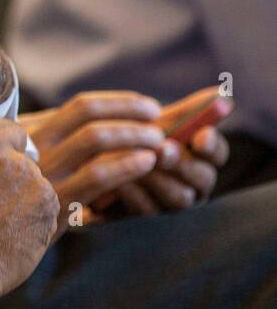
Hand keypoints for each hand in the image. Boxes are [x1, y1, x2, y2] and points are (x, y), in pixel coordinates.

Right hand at [0, 113, 58, 304]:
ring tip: (1, 215)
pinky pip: (45, 201)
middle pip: (21, 149)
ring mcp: (31, 177)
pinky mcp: (48, 202)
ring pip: (34, 176)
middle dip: (12, 165)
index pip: (4, 126)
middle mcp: (6, 150)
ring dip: (24, 190)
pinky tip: (13, 227)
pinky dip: (34, 213)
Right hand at [21, 92, 162, 232]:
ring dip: (132, 134)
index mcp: (23, 128)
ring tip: (156, 139)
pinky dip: (126, 165)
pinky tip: (145, 163)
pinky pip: (96, 176)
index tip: (140, 107)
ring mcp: (42, 172)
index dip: (116, 104)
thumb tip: (65, 121)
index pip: (79, 108)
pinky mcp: (54, 202)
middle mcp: (30, 143)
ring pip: (94, 139)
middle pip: (86, 113)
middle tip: (154, 113)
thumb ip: (27, 134)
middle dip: (127, 108)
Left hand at [114, 87, 231, 216]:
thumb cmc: (131, 138)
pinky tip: (119, 181)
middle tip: (163, 149)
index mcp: (198, 159)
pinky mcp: (143, 218)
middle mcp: (190, 185)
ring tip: (138, 161)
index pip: (217, 153)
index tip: (200, 135)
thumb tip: (218, 91)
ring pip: (178, 197)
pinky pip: (146, 211)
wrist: (89, 163)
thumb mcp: (155, 124)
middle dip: (183, 163)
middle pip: (202, 178)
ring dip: (158, 177)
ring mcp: (169, 204)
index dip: (212, 145)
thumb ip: (185, 112)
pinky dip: (134, 194)